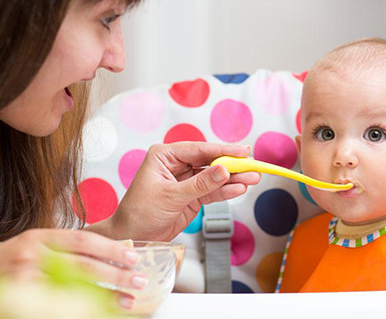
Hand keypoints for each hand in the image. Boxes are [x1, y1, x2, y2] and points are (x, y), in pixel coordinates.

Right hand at [0, 229, 146, 309]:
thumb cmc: (1, 263)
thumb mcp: (31, 247)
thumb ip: (60, 251)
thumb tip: (101, 259)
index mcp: (40, 238)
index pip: (82, 240)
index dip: (110, 248)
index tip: (132, 255)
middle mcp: (33, 255)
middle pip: (82, 264)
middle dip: (114, 273)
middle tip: (138, 279)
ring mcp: (24, 280)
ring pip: (73, 287)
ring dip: (103, 295)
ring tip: (126, 300)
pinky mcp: (18, 301)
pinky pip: (55, 306)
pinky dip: (78, 309)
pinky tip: (94, 312)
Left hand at [106, 142, 260, 241]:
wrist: (132, 237)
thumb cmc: (140, 213)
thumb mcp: (171, 197)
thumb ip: (200, 184)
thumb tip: (224, 170)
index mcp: (164, 156)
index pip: (198, 149)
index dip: (222, 150)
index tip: (243, 151)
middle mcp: (176, 165)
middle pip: (209, 161)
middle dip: (231, 164)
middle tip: (252, 165)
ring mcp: (185, 181)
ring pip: (214, 177)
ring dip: (233, 179)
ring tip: (253, 178)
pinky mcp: (191, 196)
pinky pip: (212, 191)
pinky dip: (226, 191)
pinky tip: (240, 189)